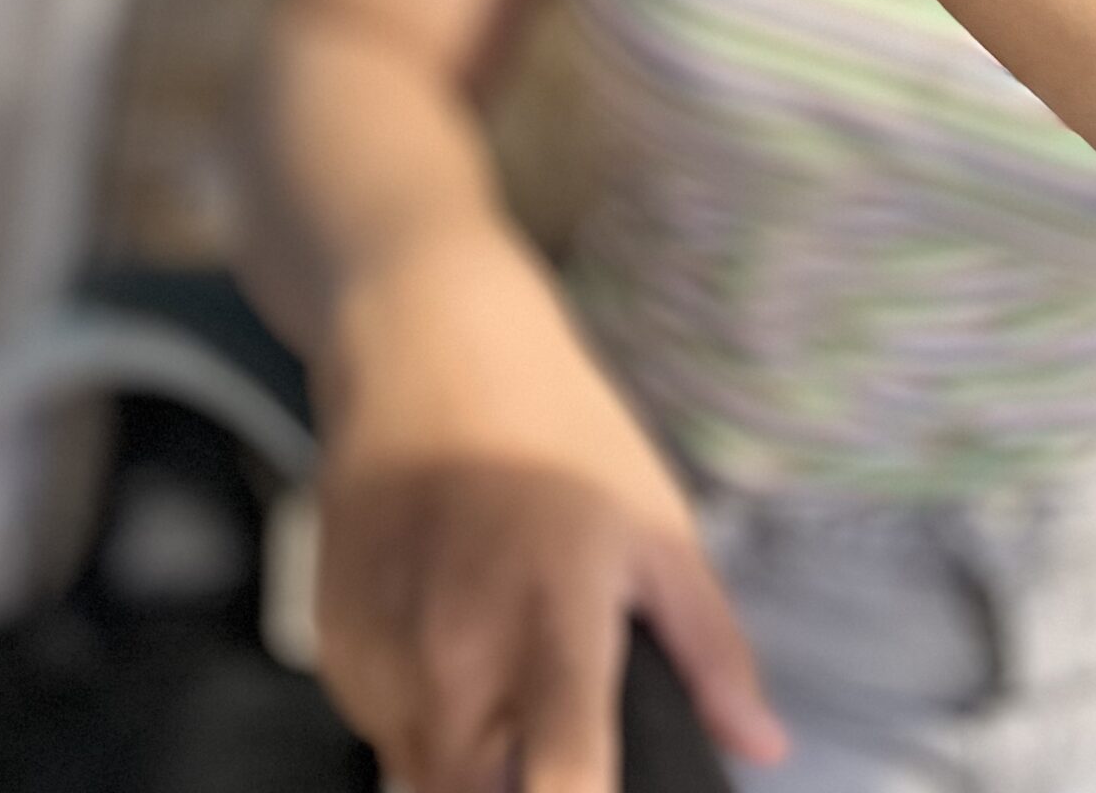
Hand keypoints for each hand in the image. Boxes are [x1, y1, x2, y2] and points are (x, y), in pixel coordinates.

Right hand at [315, 229, 788, 791]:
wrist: (429, 348)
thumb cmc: (562, 435)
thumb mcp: (658, 525)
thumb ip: (710, 647)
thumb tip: (764, 744)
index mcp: (553, 627)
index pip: (562, 787)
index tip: (598, 790)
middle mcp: (457, 657)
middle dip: (521, 786)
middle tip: (555, 725)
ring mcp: (383, 655)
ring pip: (422, 773)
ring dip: (466, 756)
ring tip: (503, 670)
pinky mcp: (331, 646)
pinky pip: (378, 726)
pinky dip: (415, 714)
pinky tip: (446, 640)